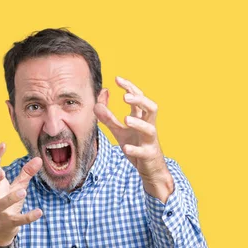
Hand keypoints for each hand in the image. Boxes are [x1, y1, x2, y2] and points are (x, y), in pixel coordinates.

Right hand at [0, 143, 42, 246]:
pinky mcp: (10, 222)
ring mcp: (1, 210)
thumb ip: (26, 173)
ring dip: (11, 198)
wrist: (1, 228)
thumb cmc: (7, 202)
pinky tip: (39, 212)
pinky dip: (28, 216)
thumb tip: (39, 159)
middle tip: (1, 172)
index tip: (3, 144)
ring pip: (2, 204)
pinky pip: (18, 219)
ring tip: (23, 191)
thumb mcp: (17, 185)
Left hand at [94, 76, 173, 201]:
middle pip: (151, 108)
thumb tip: (95, 104)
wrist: (150, 168)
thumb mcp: (120, 131)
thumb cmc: (136, 145)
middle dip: (140, 100)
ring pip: (150, 129)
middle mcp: (148, 126)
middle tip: (125, 96)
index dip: (130, 87)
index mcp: (142, 118)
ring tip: (126, 119)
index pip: (139, 98)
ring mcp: (150, 141)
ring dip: (138, 124)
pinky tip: (126, 148)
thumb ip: (108, 118)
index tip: (117, 79)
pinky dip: (135, 149)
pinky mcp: (148, 155)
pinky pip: (143, 151)